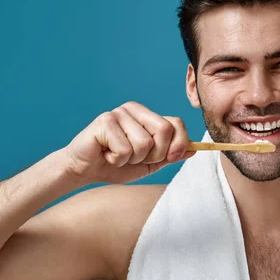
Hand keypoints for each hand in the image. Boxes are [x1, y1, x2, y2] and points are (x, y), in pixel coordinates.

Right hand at [62, 101, 194, 184]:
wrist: (85, 170)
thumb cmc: (116, 164)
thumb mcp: (150, 163)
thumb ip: (170, 155)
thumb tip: (194, 149)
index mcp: (148, 116)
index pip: (176, 123)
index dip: (178, 144)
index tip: (170, 158)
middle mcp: (134, 109)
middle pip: (164, 131)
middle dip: (155, 154)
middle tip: (136, 158)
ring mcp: (119, 113)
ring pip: (144, 144)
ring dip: (132, 159)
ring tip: (118, 155)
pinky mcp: (104, 121)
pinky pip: (125, 149)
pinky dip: (117, 160)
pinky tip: (106, 154)